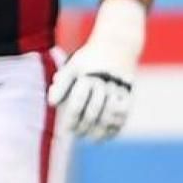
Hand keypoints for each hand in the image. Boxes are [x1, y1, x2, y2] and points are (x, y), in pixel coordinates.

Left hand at [49, 0, 145, 140]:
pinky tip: (108, 135)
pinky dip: (117, 125)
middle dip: (84, 126)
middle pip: (94, 110)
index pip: (77, 102)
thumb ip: (61, 83)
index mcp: (87, 75)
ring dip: (101, 129)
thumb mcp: (73, 65)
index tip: (66, 130)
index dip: (71, 119)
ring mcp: (119, 86)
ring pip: (110, 114)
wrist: (118, 43)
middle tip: (77, 135)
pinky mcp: (130, 90)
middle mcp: (104, 81)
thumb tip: (52, 103)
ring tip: (92, 138)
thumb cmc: (90, 58)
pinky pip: (125, 111)